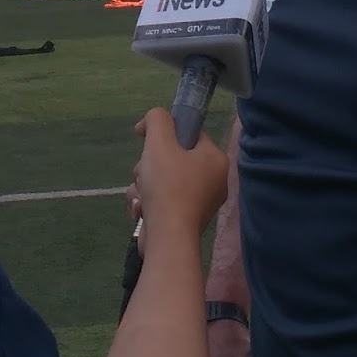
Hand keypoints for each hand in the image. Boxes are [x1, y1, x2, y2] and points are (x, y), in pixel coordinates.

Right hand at [127, 109, 227, 244]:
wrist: (168, 238)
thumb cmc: (168, 185)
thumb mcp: (159, 142)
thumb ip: (157, 119)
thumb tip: (151, 122)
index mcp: (215, 159)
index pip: (189, 134)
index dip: (164, 133)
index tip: (145, 139)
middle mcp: (213, 180)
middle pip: (172, 158)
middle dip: (149, 165)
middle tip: (144, 173)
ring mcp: (200, 203)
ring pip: (162, 180)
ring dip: (143, 185)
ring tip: (141, 195)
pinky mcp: (185, 220)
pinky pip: (162, 200)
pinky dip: (147, 202)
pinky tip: (142, 209)